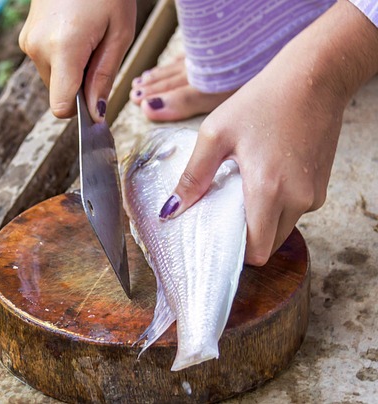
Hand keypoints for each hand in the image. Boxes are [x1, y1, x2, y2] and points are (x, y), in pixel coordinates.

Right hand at [19, 0, 135, 120]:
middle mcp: (38, 48)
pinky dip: (62, 58)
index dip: (79, 111)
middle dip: (79, 84)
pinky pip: (46, 63)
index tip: (95, 103)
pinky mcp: (26, 37)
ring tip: (87, 37)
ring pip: (53, 79)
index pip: (61, 107)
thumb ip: (104, 77)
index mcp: (64, 49)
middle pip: (59, 93)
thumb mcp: (119, 33)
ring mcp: (28, 41)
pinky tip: (74, 33)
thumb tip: (95, 113)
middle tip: (98, 51)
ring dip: (71, 70)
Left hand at [160, 0, 377, 264]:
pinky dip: (276, 204)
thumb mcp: (216, 134)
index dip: (234, 251)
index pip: (256, 251)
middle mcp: (297, 199)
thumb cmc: (262, 101)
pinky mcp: (322, 186)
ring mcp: (314, 194)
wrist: (314, 78)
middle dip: (245, 235)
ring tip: (242, 186)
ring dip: (261, 219)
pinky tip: (263, 175)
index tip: (215, 237)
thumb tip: (170, 211)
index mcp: (268, 190)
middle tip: (224, 209)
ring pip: (282, 228)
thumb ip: (193, 177)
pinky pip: (294, 210)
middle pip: (268, 243)